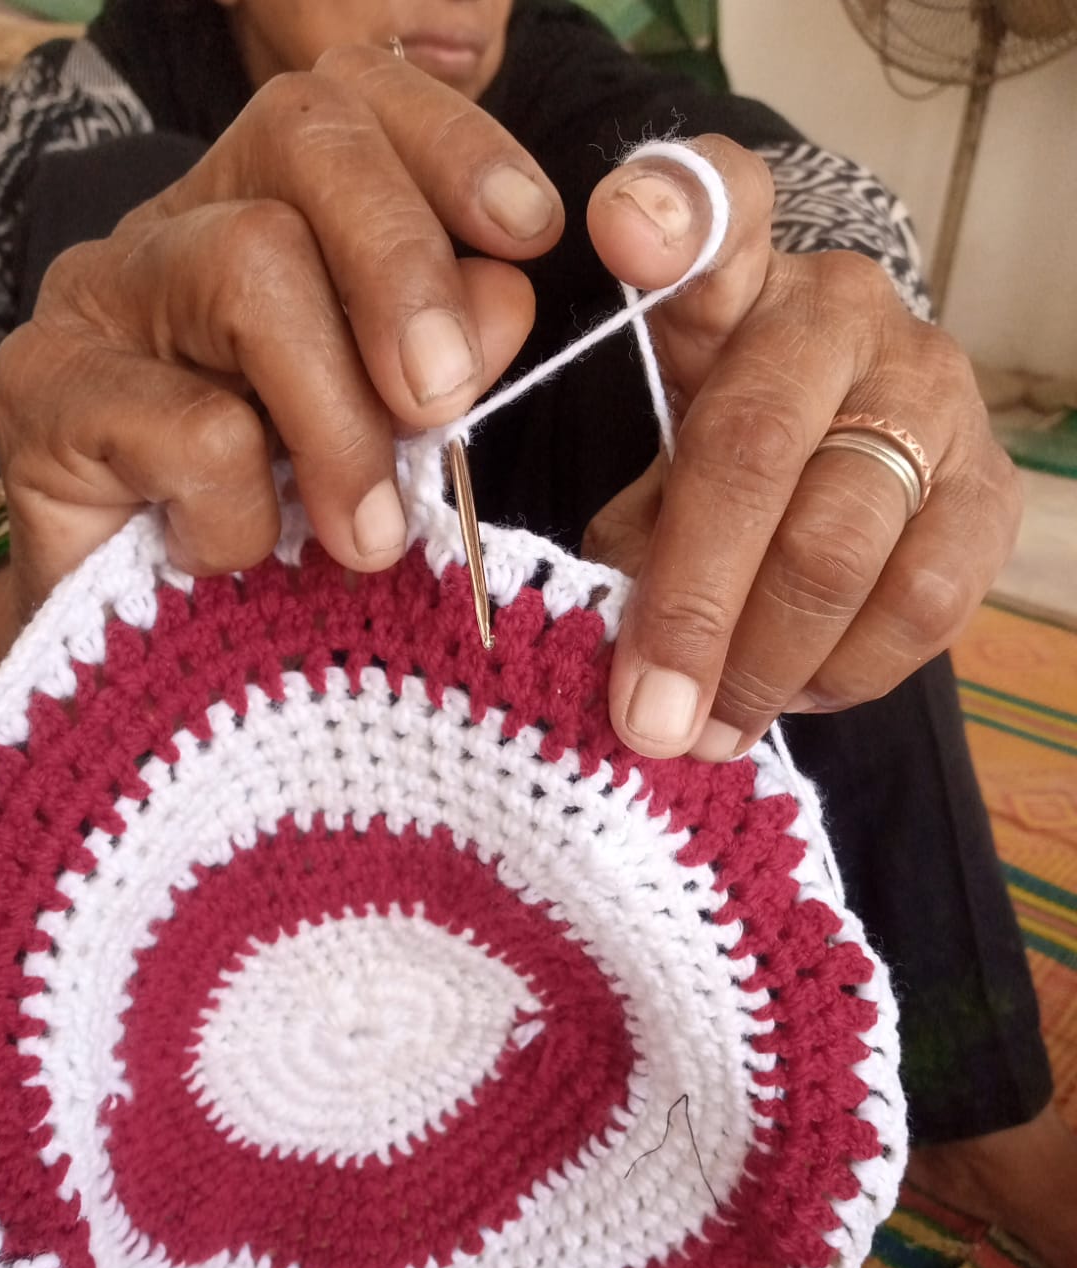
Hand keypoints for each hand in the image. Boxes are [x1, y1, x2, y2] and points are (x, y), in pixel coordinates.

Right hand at [0, 46, 560, 617]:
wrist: (140, 644)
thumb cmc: (275, 529)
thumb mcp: (382, 438)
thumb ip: (444, 355)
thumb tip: (504, 293)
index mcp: (272, 210)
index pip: (354, 98)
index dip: (451, 143)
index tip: (531, 232)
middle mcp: (180, 222)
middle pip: (304, 142)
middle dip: (404, 270)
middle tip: (443, 400)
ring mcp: (100, 293)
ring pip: (252, 270)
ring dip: (339, 425)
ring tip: (365, 538)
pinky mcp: (41, 386)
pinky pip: (190, 428)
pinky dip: (244, 516)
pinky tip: (230, 557)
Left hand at [581, 136, 1020, 760]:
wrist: (864, 459)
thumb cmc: (733, 459)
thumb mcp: (664, 465)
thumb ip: (633, 529)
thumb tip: (602, 652)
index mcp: (738, 283)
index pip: (717, 212)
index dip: (670, 217)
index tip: (622, 232)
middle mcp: (843, 316)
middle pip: (757, 450)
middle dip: (692, 604)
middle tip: (647, 716)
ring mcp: (934, 397)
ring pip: (843, 545)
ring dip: (764, 663)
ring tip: (710, 729)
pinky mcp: (992, 490)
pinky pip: (921, 603)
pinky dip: (845, 671)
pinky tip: (793, 694)